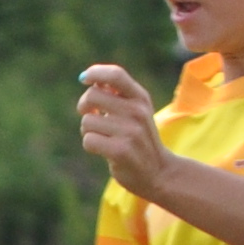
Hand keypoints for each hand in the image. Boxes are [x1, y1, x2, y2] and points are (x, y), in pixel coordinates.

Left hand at [76, 64, 175, 196]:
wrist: (159, 172)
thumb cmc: (139, 138)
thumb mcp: (135, 112)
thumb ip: (116, 95)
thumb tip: (88, 79)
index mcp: (140, 98)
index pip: (116, 75)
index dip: (95, 72)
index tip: (84, 79)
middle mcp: (137, 112)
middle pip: (92, 95)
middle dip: (84, 106)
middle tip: (92, 115)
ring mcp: (130, 132)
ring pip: (87, 121)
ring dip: (88, 130)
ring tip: (104, 137)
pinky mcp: (120, 151)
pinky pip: (89, 140)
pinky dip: (91, 145)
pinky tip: (104, 150)